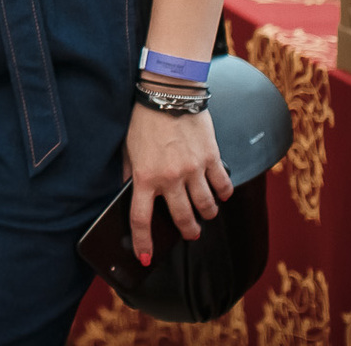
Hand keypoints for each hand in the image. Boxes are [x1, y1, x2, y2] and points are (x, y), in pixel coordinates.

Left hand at [123, 102, 233, 263]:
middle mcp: (170, 178)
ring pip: (207, 206)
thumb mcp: (127, 148)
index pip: (141, 219)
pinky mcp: (212, 158)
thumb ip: (129, 173)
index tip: (145, 257)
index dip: (143, 243)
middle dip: (188, 231)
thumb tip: (126, 192)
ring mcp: (194, 170)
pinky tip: (221, 193)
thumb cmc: (143, 120)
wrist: (168, 93)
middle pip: (183, 219)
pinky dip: (224, 193)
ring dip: (207, 214)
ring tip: (207, 213)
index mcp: (145, 177)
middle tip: (191, 233)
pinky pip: (223, 186)